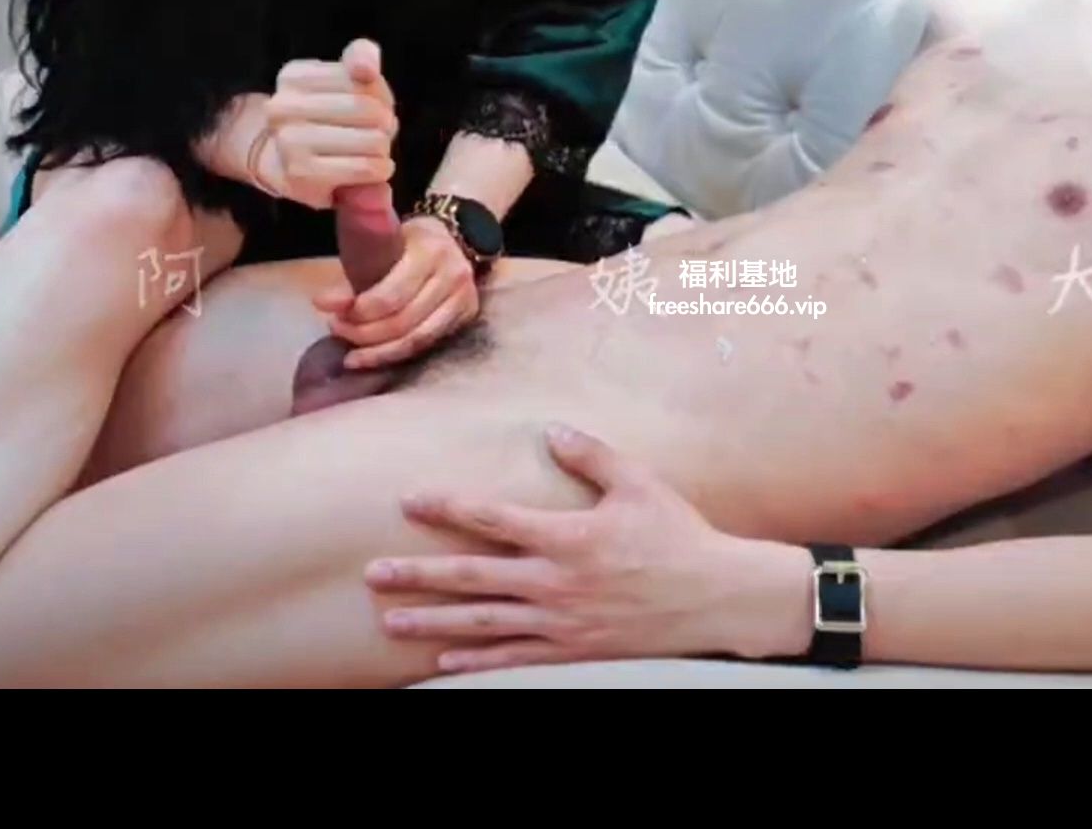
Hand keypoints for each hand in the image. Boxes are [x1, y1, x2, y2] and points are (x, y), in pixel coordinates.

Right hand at [251, 38, 397, 209]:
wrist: (284, 165)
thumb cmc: (327, 119)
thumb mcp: (345, 81)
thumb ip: (360, 58)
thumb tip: (366, 65)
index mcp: (294, 76)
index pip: (363, 75)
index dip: (379, 94)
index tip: (370, 106)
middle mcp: (283, 106)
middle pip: (367, 108)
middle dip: (385, 122)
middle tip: (378, 132)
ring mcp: (289, 141)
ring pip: (371, 140)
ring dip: (383, 148)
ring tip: (371, 151)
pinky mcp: (303, 174)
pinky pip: (365, 168)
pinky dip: (380, 169)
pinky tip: (373, 170)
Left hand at [313, 213, 478, 368]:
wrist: (452, 239)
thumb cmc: (407, 242)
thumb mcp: (381, 247)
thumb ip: (354, 276)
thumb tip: (322, 304)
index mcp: (429, 251)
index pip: (392, 294)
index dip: (361, 312)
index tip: (333, 314)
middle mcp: (453, 275)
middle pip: (404, 320)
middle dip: (365, 333)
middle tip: (337, 329)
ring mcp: (464, 298)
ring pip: (417, 339)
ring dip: (378, 351)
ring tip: (351, 354)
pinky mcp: (466, 316)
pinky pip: (427, 345)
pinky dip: (396, 354)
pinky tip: (372, 358)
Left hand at [364, 425, 808, 672]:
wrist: (718, 598)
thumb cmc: (680, 536)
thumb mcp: (639, 483)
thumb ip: (591, 455)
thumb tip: (550, 430)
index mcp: (569, 537)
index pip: (494, 519)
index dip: (448, 507)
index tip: (409, 501)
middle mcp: (556, 582)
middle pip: (472, 577)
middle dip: (419, 574)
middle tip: (373, 573)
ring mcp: (562, 621)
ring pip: (483, 622)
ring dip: (432, 622)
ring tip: (390, 621)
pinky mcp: (573, 648)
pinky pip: (514, 658)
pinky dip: (476, 661)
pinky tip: (444, 661)